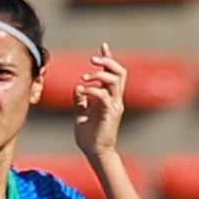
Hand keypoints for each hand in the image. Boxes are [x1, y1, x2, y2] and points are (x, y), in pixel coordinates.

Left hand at [73, 42, 126, 157]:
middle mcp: (115, 99)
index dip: (109, 59)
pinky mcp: (110, 114)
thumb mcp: (81, 113)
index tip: (103, 46)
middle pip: (120, 72)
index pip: (113, 73)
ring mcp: (114, 106)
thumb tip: (78, 86)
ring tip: (84, 78)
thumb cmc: (89, 135)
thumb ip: (80, 99)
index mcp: (109, 97)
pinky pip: (105, 96)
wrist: (95, 152)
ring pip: (115, 81)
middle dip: (108, 62)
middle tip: (92, 59)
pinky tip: (83, 92)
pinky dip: (93, 90)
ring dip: (99, 75)